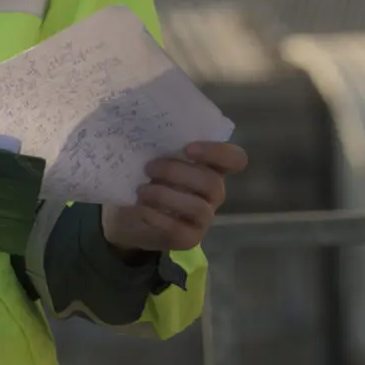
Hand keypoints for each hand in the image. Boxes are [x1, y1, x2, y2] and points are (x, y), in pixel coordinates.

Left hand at [101, 141, 248, 253]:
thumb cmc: (149, 179)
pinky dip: (157, 216)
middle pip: (211, 182)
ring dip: (165, 195)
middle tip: (149, 167)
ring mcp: (204, 218)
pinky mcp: (189, 239)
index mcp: (212, 168)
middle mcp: (214, 193)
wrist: (129, 216)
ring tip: (142, 190)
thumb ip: (164, 145)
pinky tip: (142, 208)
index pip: (235, 159)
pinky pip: (178, 229)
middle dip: (177, 172)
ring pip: (197, 207)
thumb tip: (150, 126)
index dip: (217, 152)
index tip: (188, 148)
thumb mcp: (156, 158)